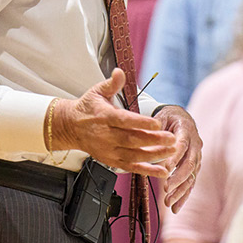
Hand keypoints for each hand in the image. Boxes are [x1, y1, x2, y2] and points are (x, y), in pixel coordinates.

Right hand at [53, 69, 176, 175]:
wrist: (70, 127)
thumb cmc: (88, 108)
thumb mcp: (97, 91)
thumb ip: (112, 83)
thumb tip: (120, 71)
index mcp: (104, 117)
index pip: (124, 121)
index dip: (141, 123)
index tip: (158, 124)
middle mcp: (106, 136)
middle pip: (132, 140)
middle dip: (153, 141)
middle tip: (172, 139)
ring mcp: (108, 150)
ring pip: (133, 155)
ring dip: (154, 156)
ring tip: (172, 152)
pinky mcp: (111, 161)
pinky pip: (130, 167)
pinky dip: (146, 171)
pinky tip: (162, 171)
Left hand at [153, 104, 201, 213]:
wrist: (181, 118)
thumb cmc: (167, 118)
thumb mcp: (160, 118)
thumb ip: (155, 131)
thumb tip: (148, 143)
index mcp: (186, 130)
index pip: (182, 146)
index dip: (175, 158)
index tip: (165, 169)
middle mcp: (195, 144)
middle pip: (190, 164)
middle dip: (178, 178)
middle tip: (166, 188)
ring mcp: (197, 157)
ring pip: (191, 176)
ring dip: (180, 191)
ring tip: (168, 202)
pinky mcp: (194, 167)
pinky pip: (191, 183)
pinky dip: (183, 196)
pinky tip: (175, 207)